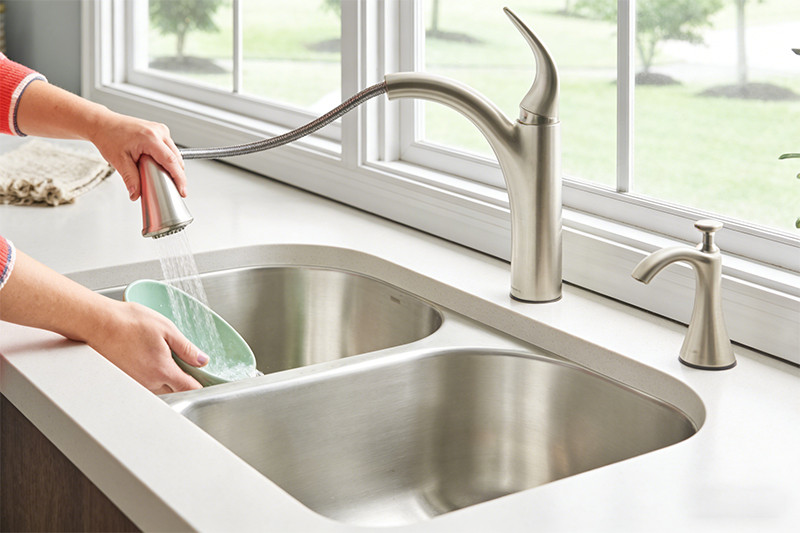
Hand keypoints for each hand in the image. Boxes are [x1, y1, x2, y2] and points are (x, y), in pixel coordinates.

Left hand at [14, 81, 186, 199]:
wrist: (98, 120)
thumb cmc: (106, 136)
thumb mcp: (117, 161)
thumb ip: (130, 180)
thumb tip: (136, 197)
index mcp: (150, 138)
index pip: (172, 162)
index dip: (180, 179)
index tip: (183, 192)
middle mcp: (158, 132)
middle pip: (175, 159)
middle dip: (176, 176)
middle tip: (176, 193)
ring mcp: (159, 130)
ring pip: (173, 155)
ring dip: (171, 169)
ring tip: (168, 184)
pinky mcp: (158, 131)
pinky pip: (168, 150)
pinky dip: (167, 162)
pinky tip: (162, 172)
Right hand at [88, 300, 207, 393]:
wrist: (98, 323)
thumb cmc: (128, 322)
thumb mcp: (166, 329)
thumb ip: (186, 348)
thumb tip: (202, 360)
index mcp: (162, 370)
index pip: (189, 388)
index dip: (200, 384)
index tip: (204, 377)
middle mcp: (148, 382)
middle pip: (175, 390)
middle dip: (182, 379)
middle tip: (183, 361)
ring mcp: (135, 383)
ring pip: (159, 388)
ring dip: (166, 378)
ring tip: (161, 355)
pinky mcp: (124, 380)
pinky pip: (144, 384)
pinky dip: (150, 376)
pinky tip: (146, 358)